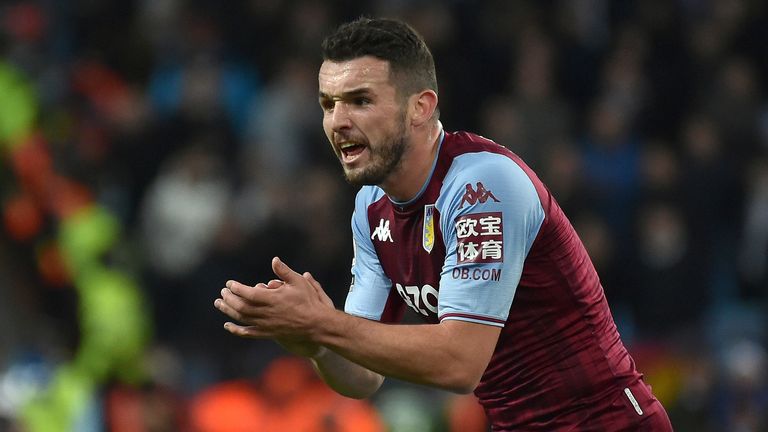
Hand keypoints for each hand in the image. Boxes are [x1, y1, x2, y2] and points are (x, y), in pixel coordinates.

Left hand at [214, 257, 334, 355]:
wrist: (316, 324)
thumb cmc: (308, 301)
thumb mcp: (299, 282)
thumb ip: (284, 271)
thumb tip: (274, 259)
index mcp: (273, 299)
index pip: (249, 293)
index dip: (237, 288)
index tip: (230, 283)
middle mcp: (267, 313)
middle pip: (242, 306)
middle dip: (230, 298)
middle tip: (222, 292)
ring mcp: (266, 324)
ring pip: (242, 318)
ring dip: (228, 311)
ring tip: (219, 304)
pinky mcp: (268, 333)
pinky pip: (248, 332)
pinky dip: (236, 330)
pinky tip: (228, 325)